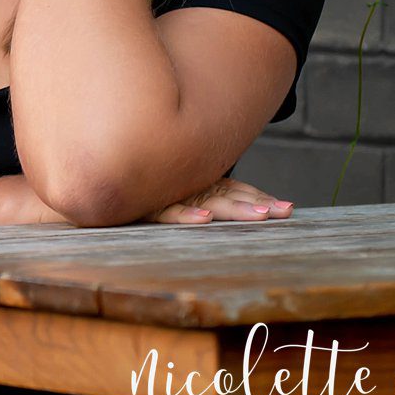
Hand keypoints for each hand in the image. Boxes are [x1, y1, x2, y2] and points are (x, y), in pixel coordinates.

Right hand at [146, 175, 293, 225]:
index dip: (261, 198)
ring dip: (234, 210)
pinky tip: (205, 219)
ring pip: (208, 204)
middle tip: (283, 212)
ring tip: (260, 215)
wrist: (106, 175)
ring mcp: (172, 196)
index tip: (288, 209)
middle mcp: (190, 188)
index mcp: (200, 185)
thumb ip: (205, 194)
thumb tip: (225, 211)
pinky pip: (171, 212)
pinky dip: (188, 216)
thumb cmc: (146, 187)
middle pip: (230, 197)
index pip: (236, 191)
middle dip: (258, 205)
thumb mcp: (177, 190)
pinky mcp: (150, 206)